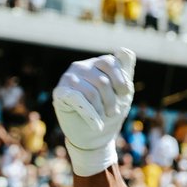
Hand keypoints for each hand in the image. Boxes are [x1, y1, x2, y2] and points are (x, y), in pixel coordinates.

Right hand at [52, 48, 135, 175]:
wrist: (94, 137)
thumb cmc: (109, 112)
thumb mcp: (123, 92)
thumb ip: (126, 70)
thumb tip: (125, 49)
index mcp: (96, 64)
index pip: (110, 62)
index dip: (120, 80)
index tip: (125, 94)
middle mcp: (80, 67)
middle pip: (102, 81)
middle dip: (112, 101)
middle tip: (113, 112)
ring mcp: (69, 78)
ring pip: (91, 93)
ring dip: (101, 110)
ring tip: (102, 118)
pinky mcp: (60, 93)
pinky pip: (78, 100)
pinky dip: (91, 116)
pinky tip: (96, 125)